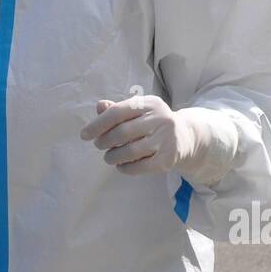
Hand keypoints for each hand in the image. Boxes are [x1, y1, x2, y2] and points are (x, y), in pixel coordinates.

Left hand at [81, 95, 231, 184]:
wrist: (186, 137)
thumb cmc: (154, 123)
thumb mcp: (139, 111)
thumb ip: (118, 109)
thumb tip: (100, 106)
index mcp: (150, 103)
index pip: (118, 112)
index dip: (98, 124)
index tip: (85, 135)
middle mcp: (160, 119)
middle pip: (122, 132)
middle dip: (104, 141)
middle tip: (98, 145)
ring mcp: (166, 139)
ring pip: (129, 151)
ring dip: (113, 156)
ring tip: (108, 157)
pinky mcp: (168, 159)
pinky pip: (140, 167)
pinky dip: (125, 168)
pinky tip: (121, 166)